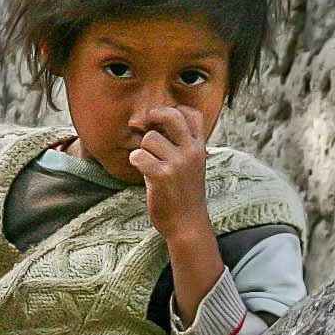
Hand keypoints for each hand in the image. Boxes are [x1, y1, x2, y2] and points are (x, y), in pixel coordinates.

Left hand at [128, 105, 211, 239]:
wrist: (187, 224)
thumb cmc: (184, 194)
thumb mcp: (189, 166)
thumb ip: (176, 146)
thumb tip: (151, 126)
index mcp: (199, 148)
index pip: (192, 114)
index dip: (173, 110)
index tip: (160, 119)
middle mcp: (191, 152)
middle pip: (171, 116)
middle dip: (154, 116)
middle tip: (144, 125)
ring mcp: (178, 163)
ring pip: (149, 138)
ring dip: (142, 149)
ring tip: (148, 163)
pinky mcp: (162, 176)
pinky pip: (138, 155)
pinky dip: (135, 161)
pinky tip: (142, 170)